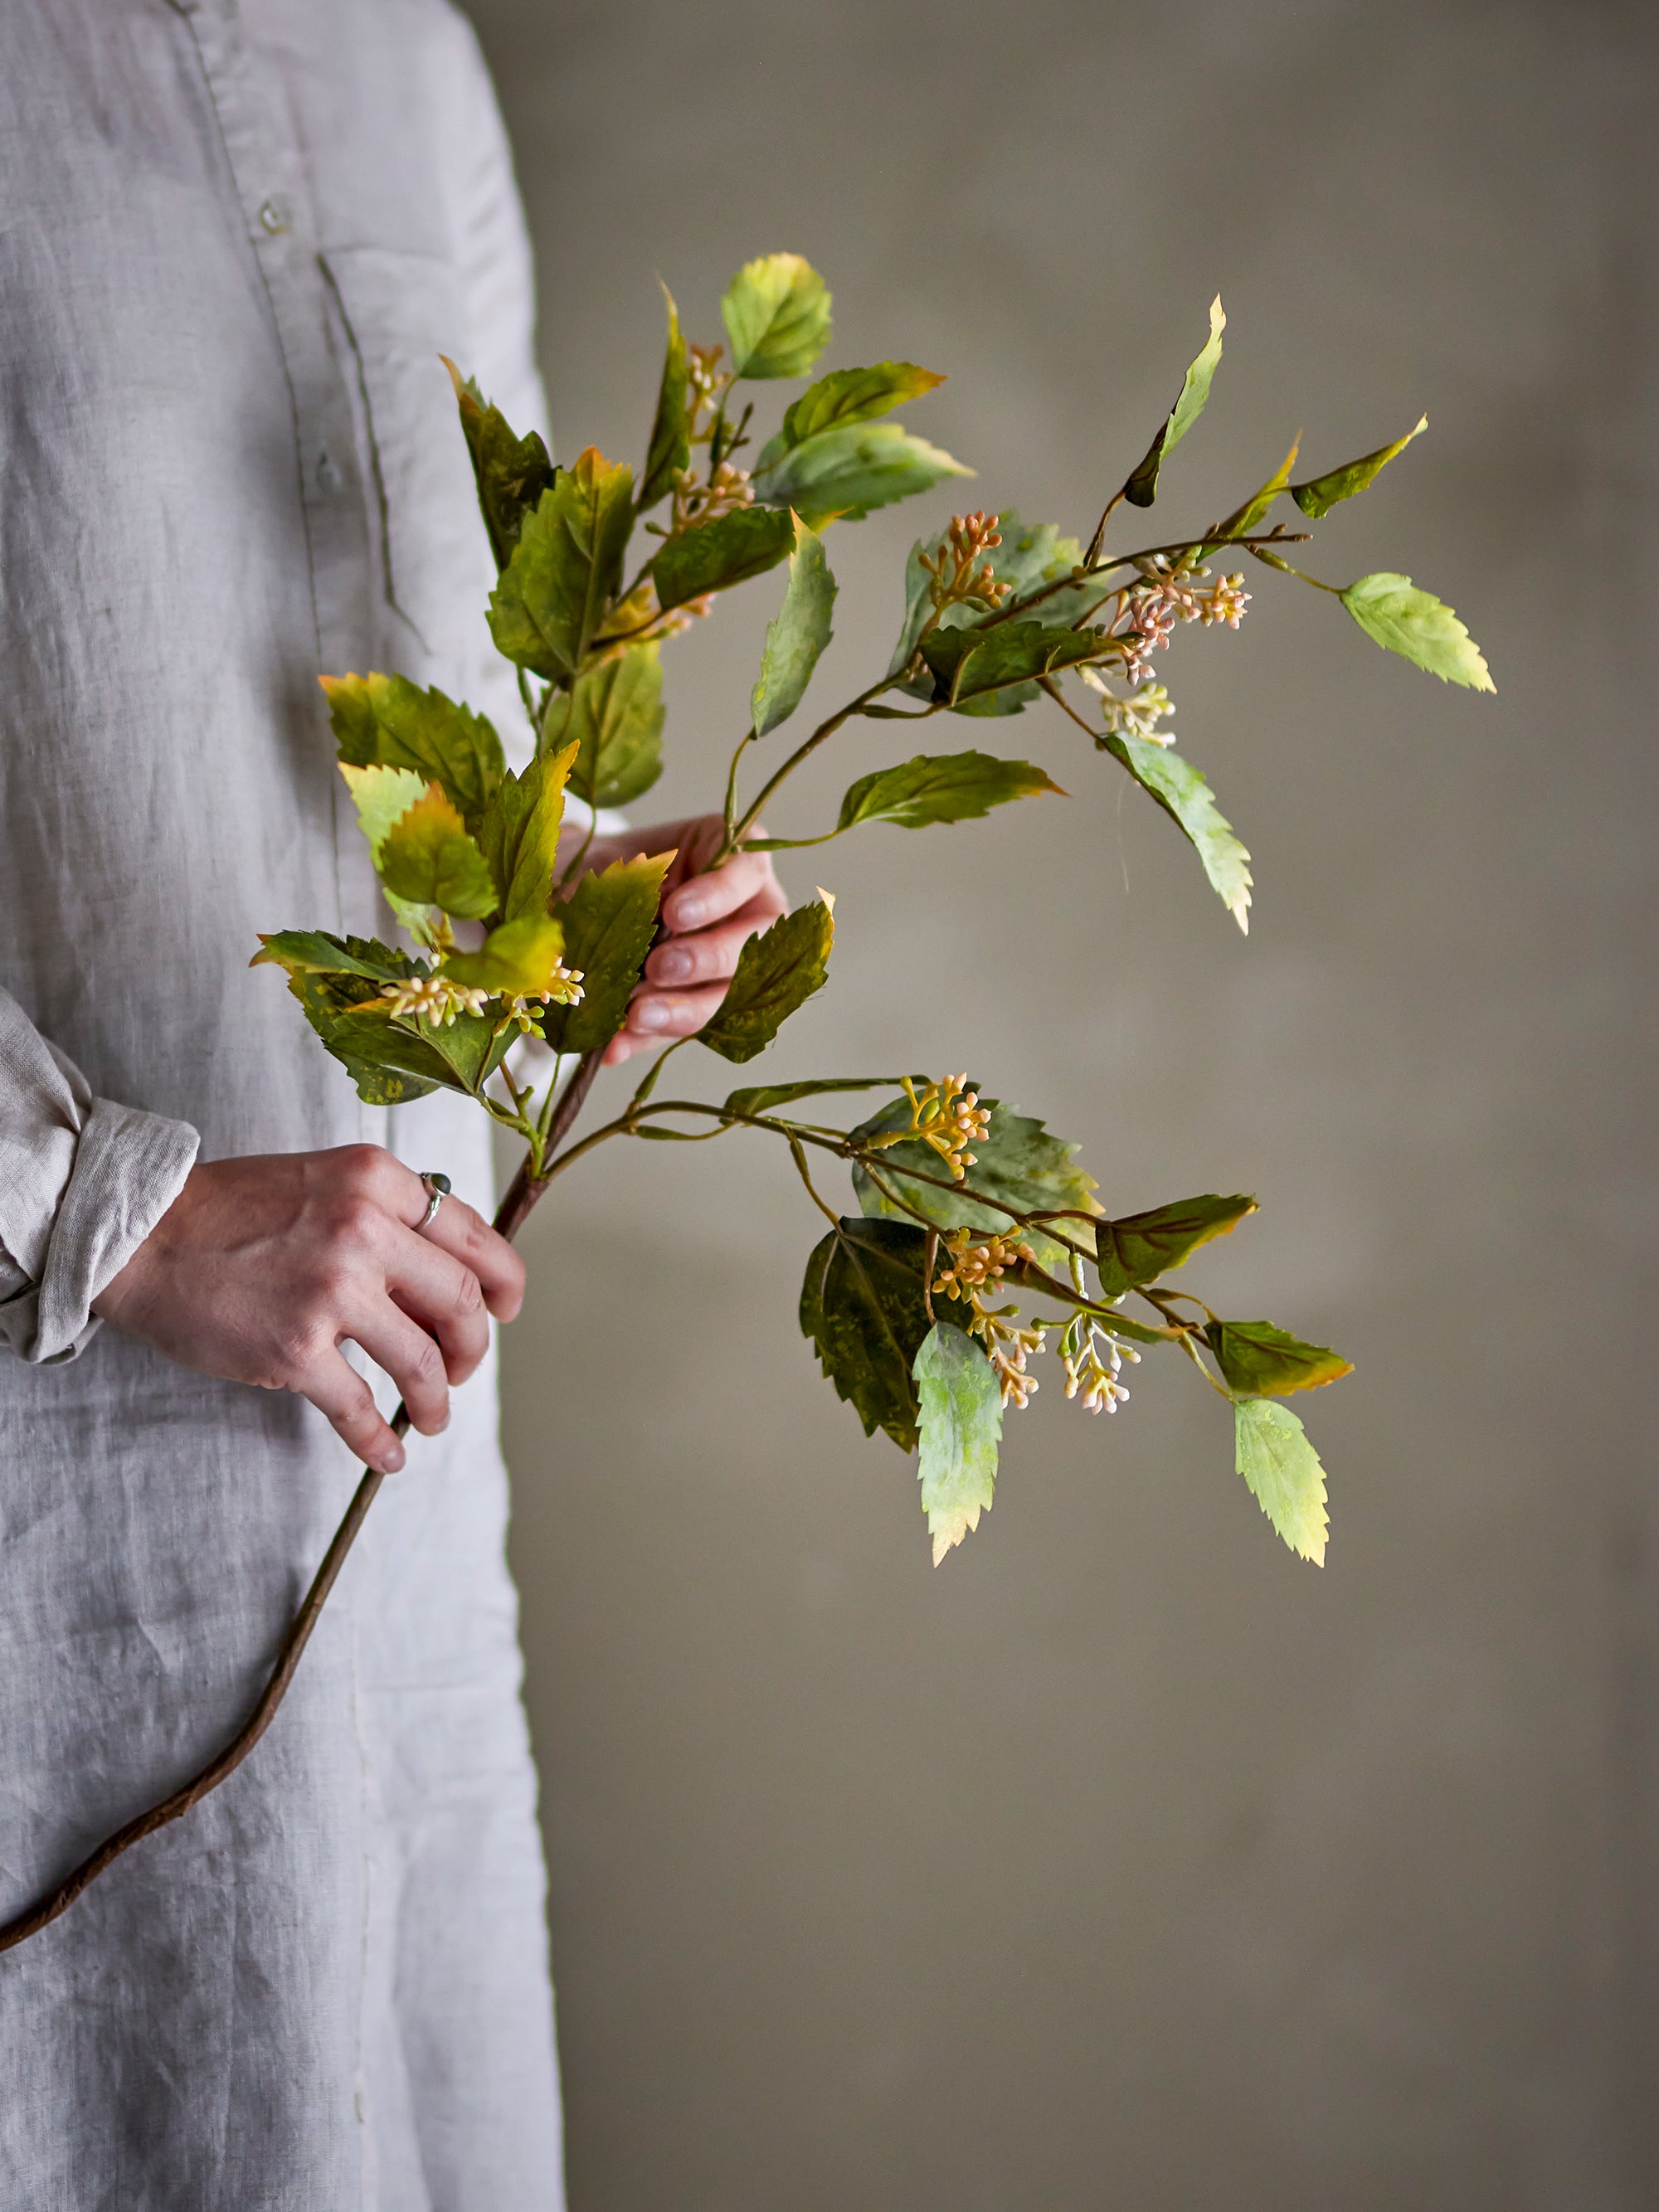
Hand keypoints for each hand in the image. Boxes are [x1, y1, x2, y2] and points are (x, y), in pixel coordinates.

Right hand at [90, 1146, 524, 1473]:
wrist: (140, 1233)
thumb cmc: (230, 1209)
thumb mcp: (323, 1182)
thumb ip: (385, 1218)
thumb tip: (446, 1280)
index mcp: (376, 1181)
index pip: (473, 1235)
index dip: (503, 1281)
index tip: (505, 1309)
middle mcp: (363, 1229)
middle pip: (461, 1301)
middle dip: (474, 1346)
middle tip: (464, 1368)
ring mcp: (330, 1292)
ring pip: (422, 1361)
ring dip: (438, 1398)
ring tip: (432, 1414)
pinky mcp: (294, 1348)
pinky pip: (359, 1409)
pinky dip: (380, 1440)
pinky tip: (388, 1455)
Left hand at [570, 814, 785, 1066]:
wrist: (589, 898)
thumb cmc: (612, 864)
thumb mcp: (602, 859)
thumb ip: (602, 881)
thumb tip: (575, 911)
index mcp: (733, 861)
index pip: (747, 871)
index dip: (718, 894)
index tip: (673, 911)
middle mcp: (747, 915)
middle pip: (752, 944)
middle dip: (706, 959)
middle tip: (658, 968)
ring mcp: (731, 967)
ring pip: (728, 996)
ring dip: (683, 1010)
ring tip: (636, 1016)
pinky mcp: (699, 1006)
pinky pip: (680, 1028)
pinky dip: (645, 1039)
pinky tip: (614, 1045)